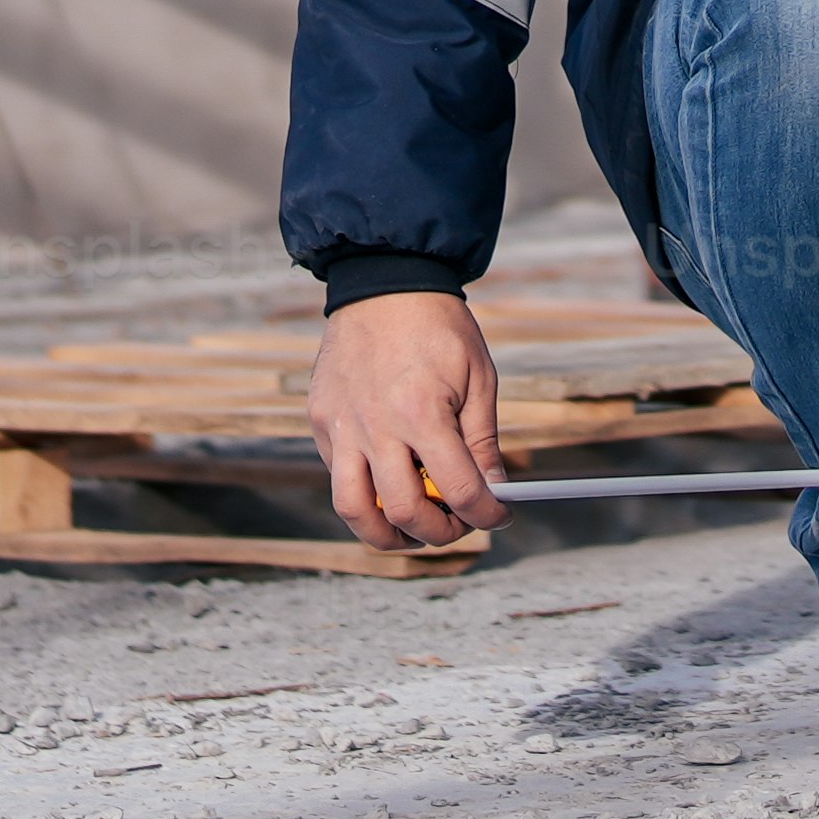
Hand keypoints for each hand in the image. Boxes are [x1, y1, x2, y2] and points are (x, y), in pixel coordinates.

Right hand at [311, 290, 505, 550]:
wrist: (384, 283)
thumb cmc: (438, 330)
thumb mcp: (478, 379)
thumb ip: (482, 442)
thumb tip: (493, 491)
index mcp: (422, 413)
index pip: (458, 490)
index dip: (485, 514)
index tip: (498, 517)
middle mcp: (376, 426)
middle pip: (403, 512)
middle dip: (439, 533)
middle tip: (458, 527)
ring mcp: (341, 426)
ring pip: (354, 509)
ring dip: (387, 535)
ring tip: (412, 533)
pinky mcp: (320, 422)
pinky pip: (337, 477)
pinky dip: (363, 496)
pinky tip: (387, 488)